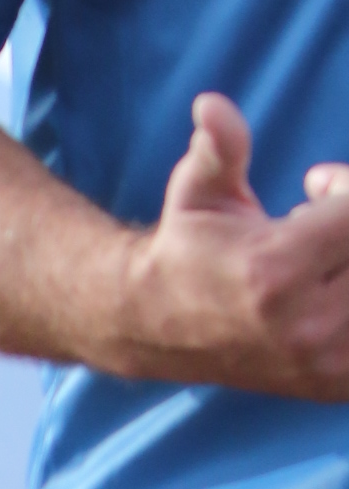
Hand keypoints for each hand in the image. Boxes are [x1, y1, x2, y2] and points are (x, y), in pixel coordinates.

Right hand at [118, 94, 348, 395]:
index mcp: (276, 272)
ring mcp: (326, 361)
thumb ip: (218, 148)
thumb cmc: (188, 248)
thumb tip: (212, 105)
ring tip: (328, 255)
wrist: (159, 331)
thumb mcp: (198, 190)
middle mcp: (307, 324)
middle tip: (324, 218)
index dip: (345, 188)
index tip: (318, 184)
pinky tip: (333, 285)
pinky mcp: (337, 383)